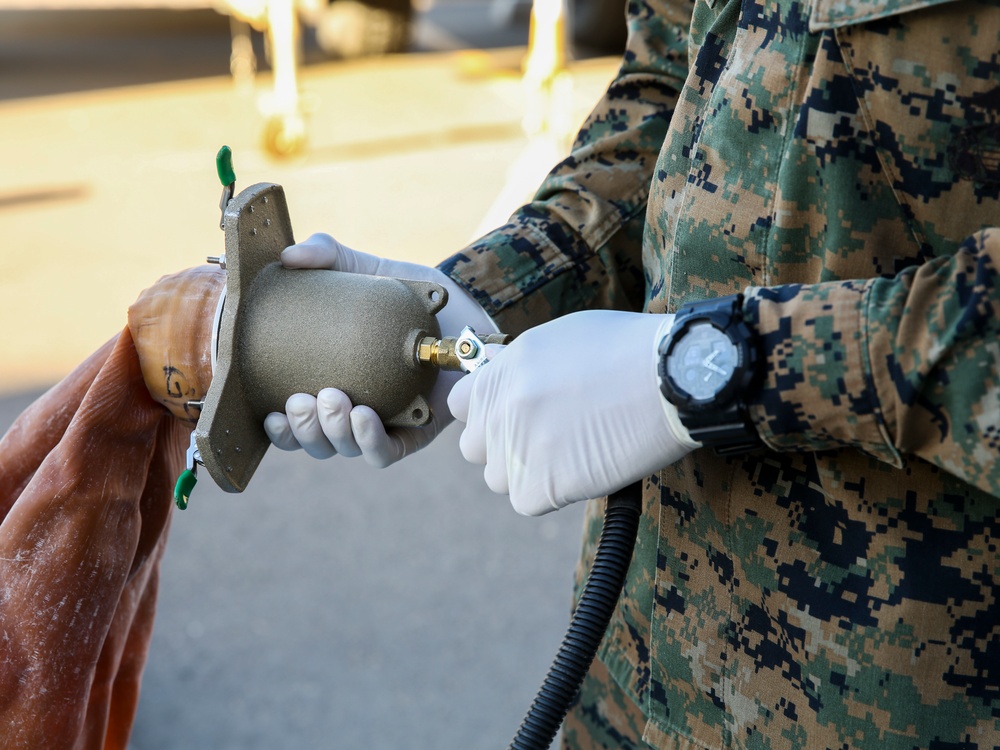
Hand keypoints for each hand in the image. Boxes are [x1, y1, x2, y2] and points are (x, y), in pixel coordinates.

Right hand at [263, 233, 496, 466]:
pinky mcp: (415, 432)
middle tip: (303, 400)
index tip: (271, 413)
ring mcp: (385, 424)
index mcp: (331, 384)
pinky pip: (387, 452)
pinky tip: (363, 416)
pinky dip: (370, 441)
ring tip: (331, 400)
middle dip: (304, 430)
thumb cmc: (408, 295)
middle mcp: (354, 411)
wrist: (463, 306)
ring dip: (332, 433)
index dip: (280, 429)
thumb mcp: (364, 271)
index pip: (295, 421)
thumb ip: (327, 254)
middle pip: (318, 442)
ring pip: (347, 448)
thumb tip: (288, 256)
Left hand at [447, 310, 699, 514]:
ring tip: (574, 452)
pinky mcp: (541, 484)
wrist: (669, 378)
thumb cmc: (626, 351)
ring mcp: (516, 447)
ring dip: (528, 472)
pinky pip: (526, 501)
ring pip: (499, 478)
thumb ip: (519, 365)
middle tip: (551, 437)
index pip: (459, 406)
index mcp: (499, 371)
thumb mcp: (559, 339)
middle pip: (475, 447)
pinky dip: (553, 493)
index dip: (489, 413)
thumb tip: (496, 374)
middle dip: (505, 445)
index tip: (516, 416)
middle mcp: (500, 408)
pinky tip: (585, 468)